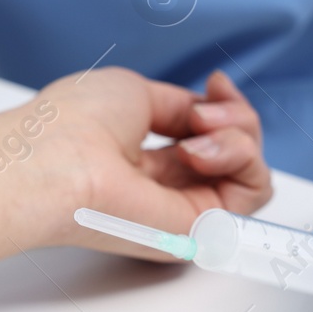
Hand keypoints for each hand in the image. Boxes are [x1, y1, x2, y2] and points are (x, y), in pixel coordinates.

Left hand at [31, 67, 272, 254]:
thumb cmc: (74, 125)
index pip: (207, 134)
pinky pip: (255, 191)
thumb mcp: (135, 93)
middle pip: (236, 150)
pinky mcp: (200, 227)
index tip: (216, 84)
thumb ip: (179, 107)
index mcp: (142, 154)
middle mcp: (165, 184)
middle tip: (204, 114)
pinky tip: (203, 152)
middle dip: (236, 116)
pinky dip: (244, 159)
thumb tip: (205, 109)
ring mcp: (183, 207)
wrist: (58, 161)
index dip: (223, 104)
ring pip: (251, 168)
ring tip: (200, 133)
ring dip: (239, 136)